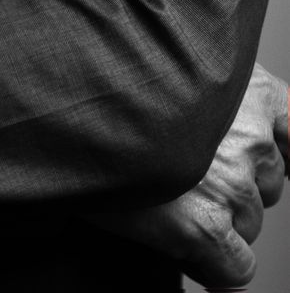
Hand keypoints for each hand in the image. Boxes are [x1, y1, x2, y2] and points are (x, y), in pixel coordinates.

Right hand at [85, 62, 287, 288]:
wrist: (60, 100)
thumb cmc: (110, 75)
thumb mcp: (174, 59)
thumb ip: (216, 88)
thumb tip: (249, 128)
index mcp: (250, 87)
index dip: (279, 147)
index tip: (263, 156)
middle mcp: (248, 133)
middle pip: (269, 183)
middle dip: (235, 184)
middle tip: (182, 170)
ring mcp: (230, 182)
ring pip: (251, 224)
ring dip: (220, 220)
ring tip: (166, 193)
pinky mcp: (205, 226)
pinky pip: (237, 270)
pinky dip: (215, 267)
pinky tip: (184, 245)